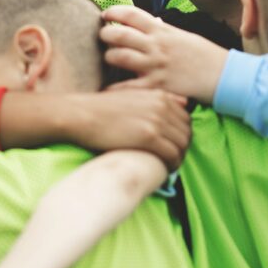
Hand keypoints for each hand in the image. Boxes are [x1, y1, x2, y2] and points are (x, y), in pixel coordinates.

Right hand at [67, 89, 189, 171]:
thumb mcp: (133, 96)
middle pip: (186, 133)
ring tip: (168, 167)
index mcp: (159, 96)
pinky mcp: (148, 137)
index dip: (182, 136)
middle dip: (183, 149)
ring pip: (181, 145)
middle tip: (172, 160)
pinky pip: (171, 155)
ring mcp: (156, 121)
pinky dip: (172, 165)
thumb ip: (159, 99)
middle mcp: (162, 106)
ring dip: (179, 159)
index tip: (173, 147)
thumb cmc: (103, 109)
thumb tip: (184, 102)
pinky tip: (165, 171)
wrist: (81, 115)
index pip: (186, 119)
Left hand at [100, 5, 227, 103]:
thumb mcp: (184, 36)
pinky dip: (115, 88)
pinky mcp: (157, 85)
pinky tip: (107, 89)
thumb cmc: (206, 55)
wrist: (225, 75)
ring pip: (119, 57)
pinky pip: (128, 87)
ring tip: (108, 59)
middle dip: (105, 34)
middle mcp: (156, 46)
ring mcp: (155, 66)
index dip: (114, 11)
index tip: (106, 14)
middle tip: (102, 37)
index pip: (132, 14)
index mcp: (163, 31)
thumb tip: (152, 23)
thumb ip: (165, 31)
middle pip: (119, 34)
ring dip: (108, 57)